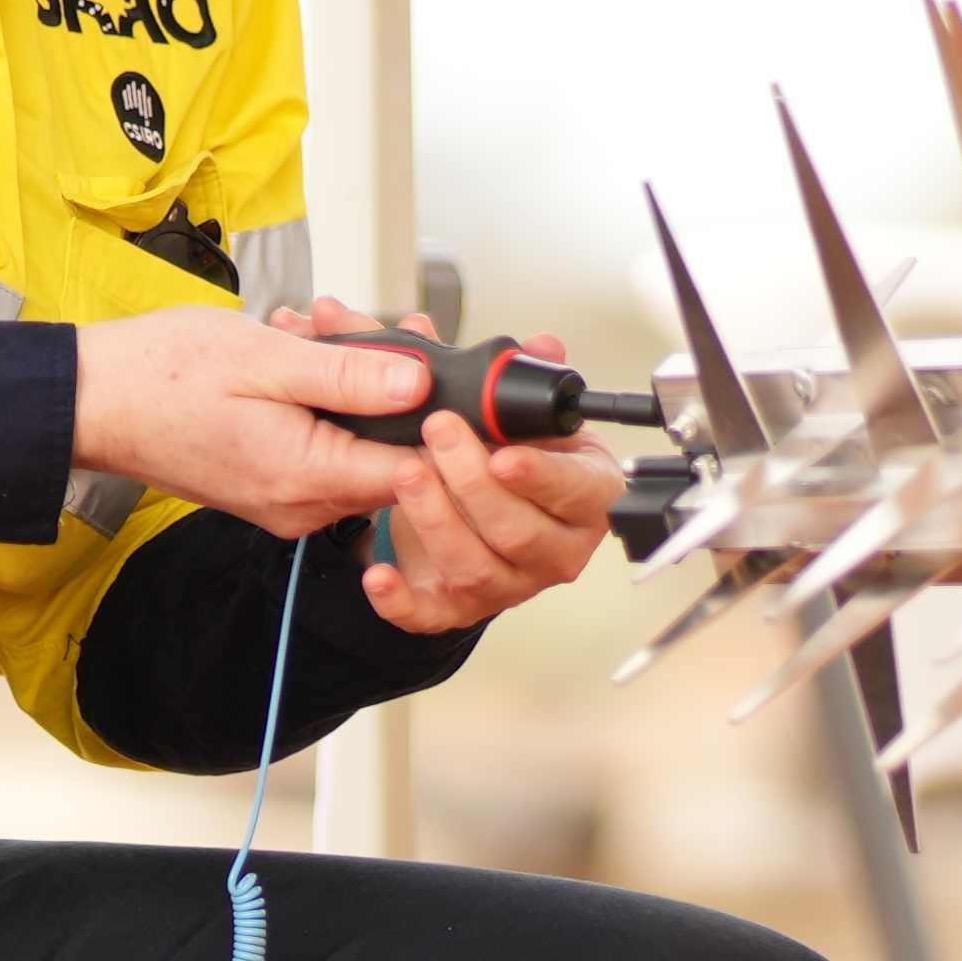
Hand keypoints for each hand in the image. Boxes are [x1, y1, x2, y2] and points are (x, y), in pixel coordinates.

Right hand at [71, 298, 431, 539]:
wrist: (92, 401)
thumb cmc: (161, 377)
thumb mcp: (266, 360)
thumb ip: (348, 375)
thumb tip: (419, 384)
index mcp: (307, 477)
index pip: (417, 472)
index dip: (444, 423)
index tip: (447, 370)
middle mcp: (301, 505)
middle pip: (391, 456)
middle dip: (394, 385)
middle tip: (369, 323)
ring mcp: (285, 501)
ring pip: (357, 445)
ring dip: (352, 384)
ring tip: (318, 327)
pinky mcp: (270, 487)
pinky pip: (322, 447)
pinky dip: (322, 401)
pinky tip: (298, 352)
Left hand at [327, 307, 623, 636]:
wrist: (479, 508)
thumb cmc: (511, 457)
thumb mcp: (521, 415)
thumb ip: (526, 379)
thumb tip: (540, 344)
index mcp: (584, 496)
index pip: (578, 492)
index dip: (543, 476)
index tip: (504, 454)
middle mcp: (555, 548)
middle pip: (519, 531)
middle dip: (472, 483)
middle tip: (437, 434)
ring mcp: (509, 584)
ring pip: (475, 568)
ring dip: (435, 520)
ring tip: (405, 474)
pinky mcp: (460, 608)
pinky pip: (432, 616)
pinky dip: (401, 600)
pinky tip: (377, 574)